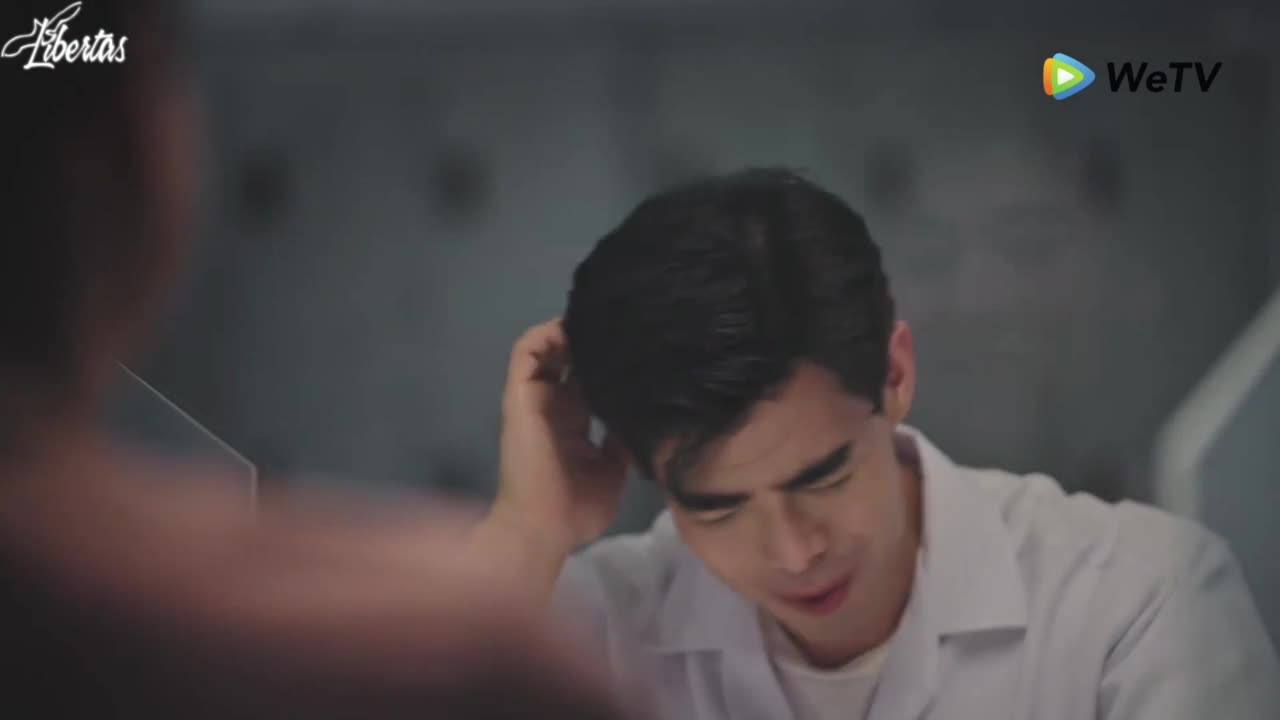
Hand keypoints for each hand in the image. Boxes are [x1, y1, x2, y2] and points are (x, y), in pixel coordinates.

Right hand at [493, 319, 629, 552]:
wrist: (542, 530)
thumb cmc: (575, 510)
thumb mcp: (614, 471)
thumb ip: (624, 439)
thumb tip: (644, 412)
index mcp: (575, 423)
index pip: (593, 378)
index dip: (613, 362)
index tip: (642, 349)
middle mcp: (554, 405)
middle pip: (572, 357)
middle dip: (598, 340)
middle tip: (627, 328)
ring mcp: (535, 398)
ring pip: (548, 345)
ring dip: (573, 331)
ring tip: (602, 325)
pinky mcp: (520, 394)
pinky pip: (525, 350)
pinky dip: (548, 333)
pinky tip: (577, 331)